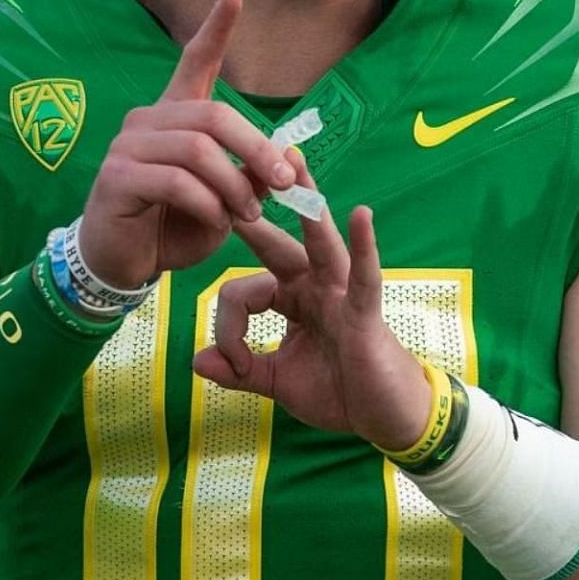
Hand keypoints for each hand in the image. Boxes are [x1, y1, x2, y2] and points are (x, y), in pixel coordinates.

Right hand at [78, 0, 297, 288]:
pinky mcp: (116, 177)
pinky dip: (209, 203)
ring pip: (198, 149)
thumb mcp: (227, 201)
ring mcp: (127, 146)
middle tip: (284, 183)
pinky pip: (176, 181)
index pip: (194, 62)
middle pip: (214, 116)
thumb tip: (288, 158)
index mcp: (175, 117)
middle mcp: (148, 120)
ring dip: (235, 185)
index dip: (215, 28)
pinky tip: (218, 221)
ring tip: (249, 214)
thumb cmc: (175, 227)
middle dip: (258, 150)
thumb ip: (252, 176)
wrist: (123, 263)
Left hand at [189, 164, 433, 449]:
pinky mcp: (365, 310)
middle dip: (259, 206)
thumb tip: (194, 363)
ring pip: (320, 243)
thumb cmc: (339, 392)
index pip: (243, 291)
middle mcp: (315, 287)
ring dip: (307, 203)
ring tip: (296, 162)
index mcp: (292, 299)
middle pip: (282, 240)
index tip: (232, 363)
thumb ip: (238, 371)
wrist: (384, 417)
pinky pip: (363, 275)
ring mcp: (341, 294)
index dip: (228, 329)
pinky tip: (362, 215)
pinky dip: (364, 246)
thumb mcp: (277, 382)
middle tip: (236, 162)